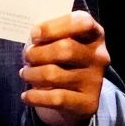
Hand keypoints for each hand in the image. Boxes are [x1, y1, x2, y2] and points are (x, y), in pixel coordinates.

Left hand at [20, 9, 109, 125]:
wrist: (73, 96)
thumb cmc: (60, 59)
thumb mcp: (57, 41)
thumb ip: (48, 34)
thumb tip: (35, 37)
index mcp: (94, 34)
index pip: (82, 23)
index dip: (55, 27)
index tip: (34, 34)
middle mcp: (99, 56)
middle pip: (66, 49)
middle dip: (38, 52)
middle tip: (27, 56)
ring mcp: (95, 80)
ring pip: (55, 74)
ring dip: (32, 74)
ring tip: (25, 73)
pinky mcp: (88, 103)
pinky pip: (56, 98)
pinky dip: (35, 96)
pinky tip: (26, 96)